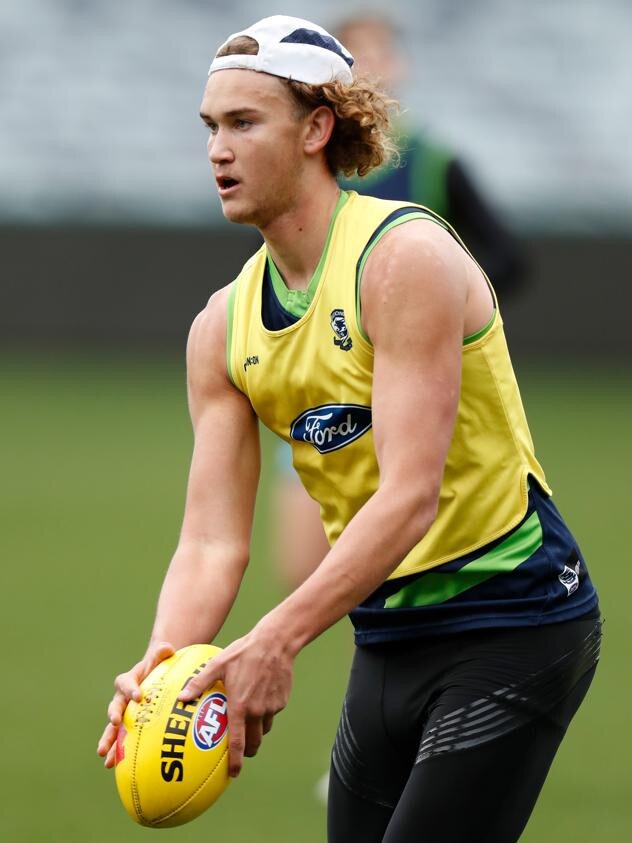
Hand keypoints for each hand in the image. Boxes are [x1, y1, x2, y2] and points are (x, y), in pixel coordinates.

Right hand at [97, 641, 174, 767]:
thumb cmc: (159, 667)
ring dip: (108, 739)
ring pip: (113, 727)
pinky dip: (115, 752)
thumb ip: (162, 653)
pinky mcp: (128, 727)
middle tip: (115, 721)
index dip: (130, 688)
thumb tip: (167, 648)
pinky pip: (119, 740)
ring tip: (103, 754)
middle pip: (115, 706)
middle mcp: (122, 698)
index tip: (138, 695)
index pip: (125, 682)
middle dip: (114, 714)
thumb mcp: (161, 658)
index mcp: (129, 680)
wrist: (157, 677)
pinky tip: (112, 766)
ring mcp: (124, 714)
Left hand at [178, 624, 293, 777]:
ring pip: (264, 728)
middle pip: (254, 742)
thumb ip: (200, 683)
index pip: (238, 742)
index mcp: (240, 706)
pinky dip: (265, 712)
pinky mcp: (281, 701)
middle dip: (247, 751)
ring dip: (256, 731)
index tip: (232, 774)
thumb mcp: (218, 664)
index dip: (235, 761)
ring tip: (248, 723)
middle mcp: (257, 711)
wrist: (275, 643)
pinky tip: (259, 697)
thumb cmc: (243, 651)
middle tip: (240, 750)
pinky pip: (272, 713)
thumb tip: (181, 697)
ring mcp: (271, 707)